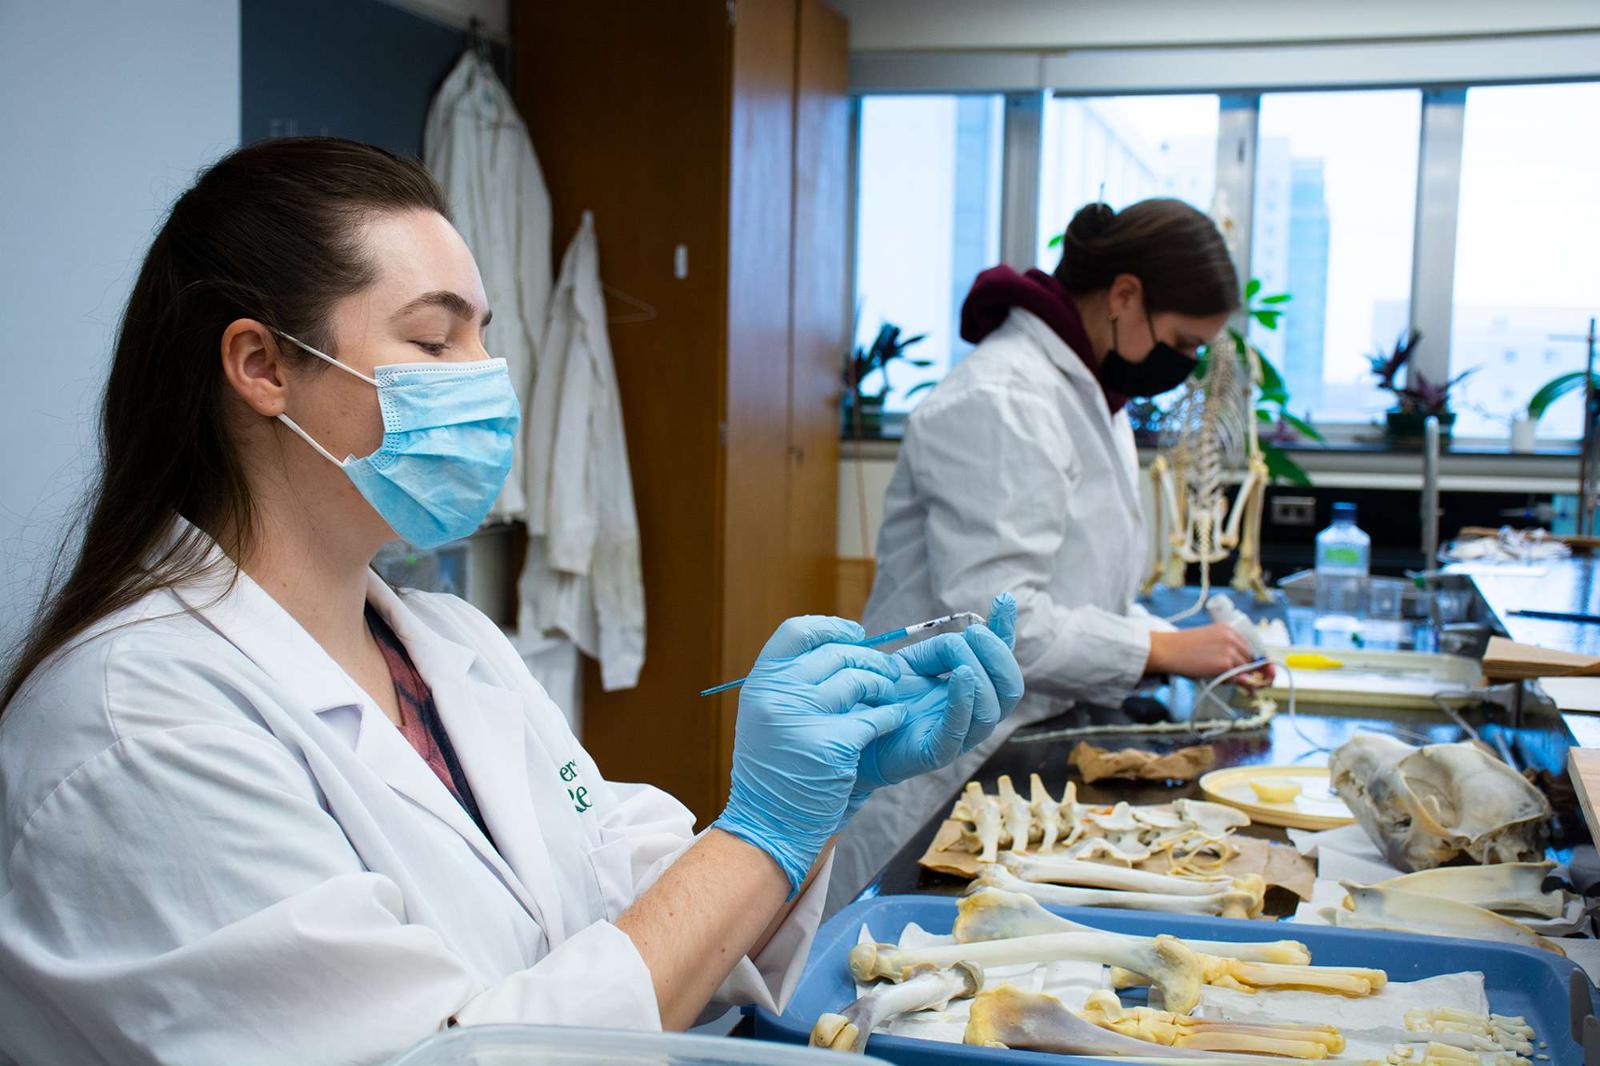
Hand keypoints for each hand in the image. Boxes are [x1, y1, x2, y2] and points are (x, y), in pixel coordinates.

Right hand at [711, 616, 909, 892]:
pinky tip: (894, 720)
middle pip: (835, 654)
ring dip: (881, 686)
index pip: (796, 632)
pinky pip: (876, 717)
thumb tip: (838, 646)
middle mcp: (777, 694)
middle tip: (888, 671)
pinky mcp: (832, 744)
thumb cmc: (774, 770)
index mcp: (760, 683)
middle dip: (868, 659)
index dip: (829, 628)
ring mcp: (803, 718)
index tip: (855, 634)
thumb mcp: (767, 717)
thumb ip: (791, 684)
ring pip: (859, 680)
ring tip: (888, 695)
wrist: (769, 824)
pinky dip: (890, 717)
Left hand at [849, 595, 1023, 810]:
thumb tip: (967, 634)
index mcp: (972, 692)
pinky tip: (962, 674)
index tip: (1004, 598)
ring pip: (992, 709)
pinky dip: (965, 698)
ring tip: (964, 652)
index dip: (1006, 631)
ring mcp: (958, 736)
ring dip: (983, 675)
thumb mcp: (912, 663)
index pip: (1001, 662)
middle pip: (1010, 688)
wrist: (852, 733)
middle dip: (998, 655)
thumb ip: (940, 649)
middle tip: (975, 633)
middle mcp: (973, 714)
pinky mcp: (937, 752)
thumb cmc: (884, 698)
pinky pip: (960, 727)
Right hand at [1146, 622, 1257, 679]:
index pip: (1251, 646)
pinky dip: (1239, 684)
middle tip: (1245, 680)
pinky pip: (1240, 678)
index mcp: (1228, 629)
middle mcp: (1232, 637)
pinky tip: (1235, 685)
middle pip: (1251, 658)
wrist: (1167, 650)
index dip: (1256, 660)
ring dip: (1240, 678)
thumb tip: (1244, 669)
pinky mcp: (1225, 664)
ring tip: (1225, 679)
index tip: (1261, 670)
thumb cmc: (1182, 648)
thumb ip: (1227, 650)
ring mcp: (1230, 650)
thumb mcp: (1209, 642)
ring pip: (1246, 669)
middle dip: (1249, 670)